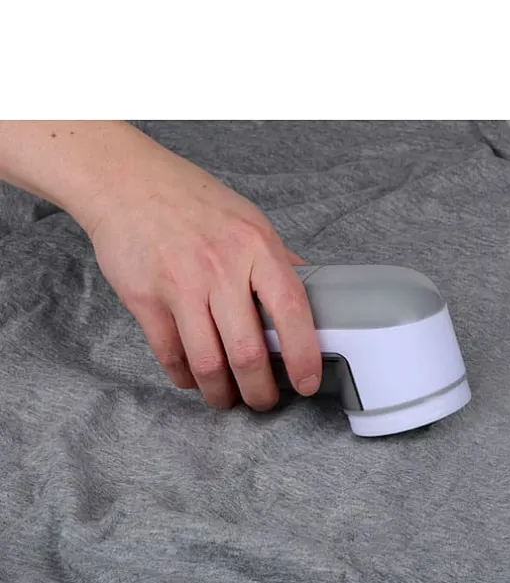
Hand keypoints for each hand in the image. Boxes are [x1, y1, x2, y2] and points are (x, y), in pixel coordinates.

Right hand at [88, 168, 321, 409]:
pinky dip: (185, 377)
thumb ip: (277, 260)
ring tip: (227, 397)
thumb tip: (310, 294)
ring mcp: (180, 285)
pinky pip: (170, 356)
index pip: (292, 311)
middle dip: (260, 391)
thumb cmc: (192, 201)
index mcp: (256, 247)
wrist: (125, 182)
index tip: (307, 382)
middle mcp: (220, 268)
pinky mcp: (145, 300)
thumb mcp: (248, 220)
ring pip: (207, 364)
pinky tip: (194, 378)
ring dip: (221, 394)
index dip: (303, 356)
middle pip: (247, 352)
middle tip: (263, 401)